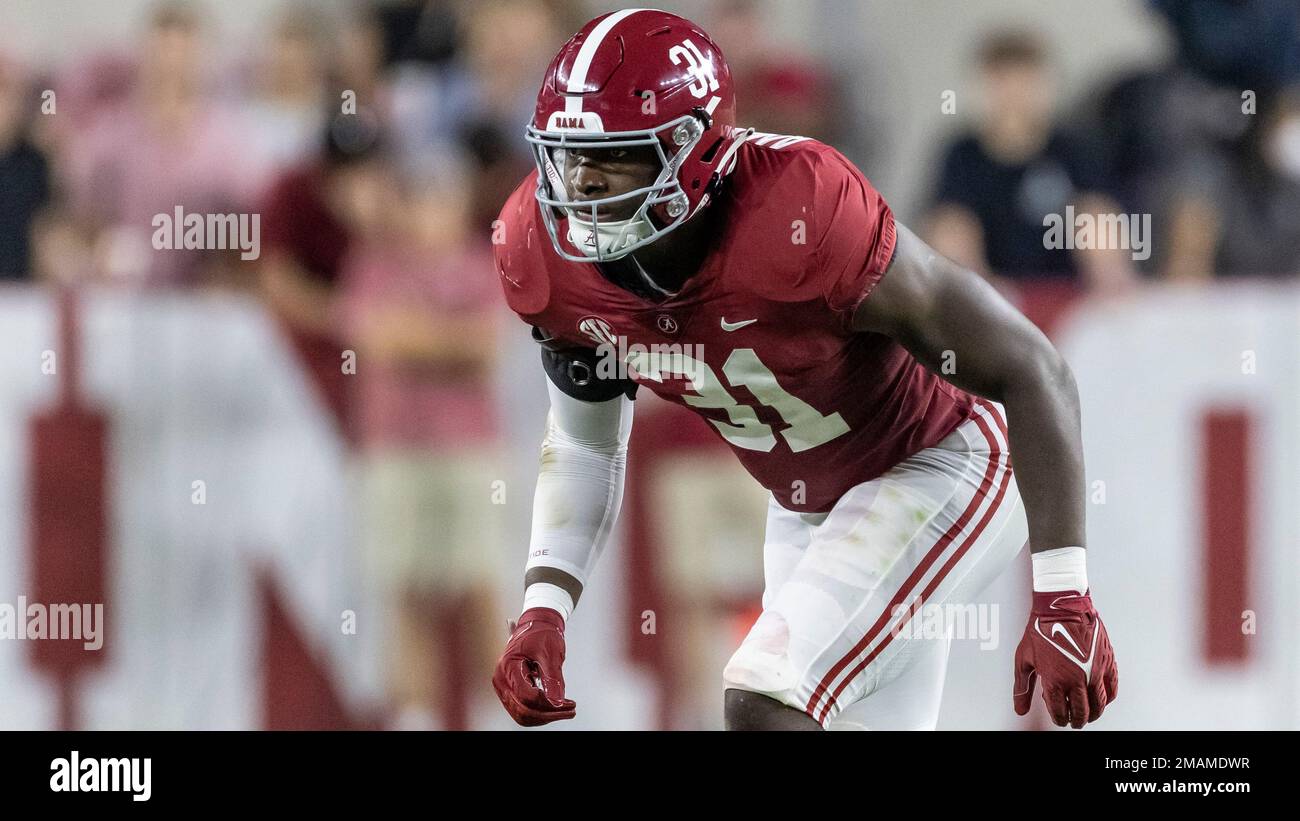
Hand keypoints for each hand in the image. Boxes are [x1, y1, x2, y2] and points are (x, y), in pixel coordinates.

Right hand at [492, 607, 576, 725]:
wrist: (537, 624)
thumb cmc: (542, 634)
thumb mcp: (550, 653)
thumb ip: (553, 678)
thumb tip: (558, 702)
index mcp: (507, 667)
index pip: (526, 696)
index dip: (548, 703)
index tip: (568, 703)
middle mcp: (501, 679)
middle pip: (523, 709)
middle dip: (549, 714)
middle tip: (572, 709)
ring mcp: (504, 687)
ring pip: (522, 715)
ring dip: (545, 717)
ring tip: (567, 709)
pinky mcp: (510, 691)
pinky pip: (523, 710)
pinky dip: (540, 713)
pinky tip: (556, 707)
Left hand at [1013, 590, 1117, 727]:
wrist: (1061, 607)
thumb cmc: (1041, 629)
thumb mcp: (1023, 659)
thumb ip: (1022, 687)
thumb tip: (1020, 708)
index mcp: (1055, 680)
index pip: (1060, 712)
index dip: (1059, 719)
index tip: (1060, 719)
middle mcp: (1077, 679)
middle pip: (1081, 712)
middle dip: (1077, 721)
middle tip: (1074, 721)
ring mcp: (1094, 672)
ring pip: (1099, 705)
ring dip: (1093, 714)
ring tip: (1088, 714)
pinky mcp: (1107, 662)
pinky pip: (1112, 689)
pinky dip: (1108, 698)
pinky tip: (1101, 698)